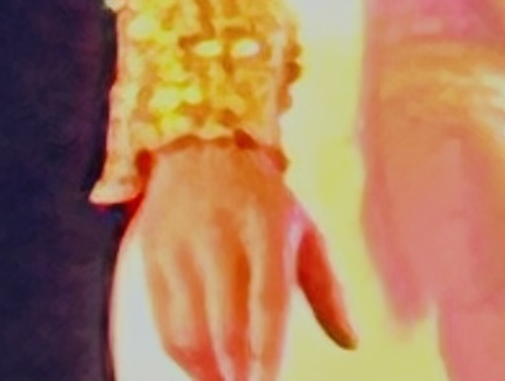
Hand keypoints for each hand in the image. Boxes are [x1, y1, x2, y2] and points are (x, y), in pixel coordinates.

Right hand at [114, 139, 357, 380]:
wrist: (202, 145)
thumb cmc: (262, 201)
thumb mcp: (303, 230)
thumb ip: (327, 289)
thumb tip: (351, 341)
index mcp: (266, 229)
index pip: (268, 301)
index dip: (269, 351)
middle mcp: (220, 238)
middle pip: (225, 325)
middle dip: (236, 372)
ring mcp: (181, 248)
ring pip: (189, 331)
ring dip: (207, 372)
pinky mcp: (153, 256)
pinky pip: (164, 322)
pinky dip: (182, 355)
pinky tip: (200, 366)